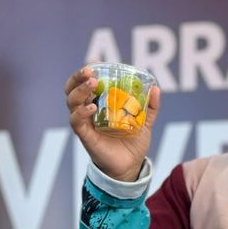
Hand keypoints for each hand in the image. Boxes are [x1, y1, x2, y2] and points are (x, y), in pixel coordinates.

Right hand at [63, 66, 157, 182]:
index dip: (86, 72)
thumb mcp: (144, 122)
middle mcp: (87, 111)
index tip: (94, 62)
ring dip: (79, 91)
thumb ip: (149, 107)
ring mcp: (84, 123)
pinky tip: (92, 107)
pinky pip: (76, 121)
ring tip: (91, 84)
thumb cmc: (133, 143)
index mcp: (98, 104)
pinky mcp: (85, 136)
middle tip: (88, 70)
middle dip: (78, 77)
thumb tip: (156, 88)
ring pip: (71, 102)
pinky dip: (82, 112)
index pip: (85, 84)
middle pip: (72, 89)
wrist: (131, 166)